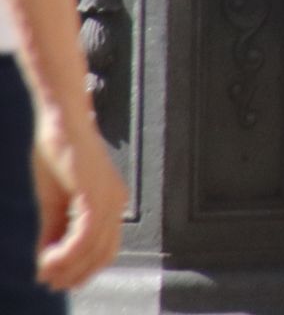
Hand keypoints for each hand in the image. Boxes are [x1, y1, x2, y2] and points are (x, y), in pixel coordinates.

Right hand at [32, 113, 124, 291]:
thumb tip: (47, 261)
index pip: (106, 248)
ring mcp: (109, 197)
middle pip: (104, 254)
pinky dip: (68, 252)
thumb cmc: (58, 154)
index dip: (84, 269)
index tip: (59, 281)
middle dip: (77, 273)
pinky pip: (87, 235)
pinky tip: (48, 257)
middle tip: (51, 283)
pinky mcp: (96, 193)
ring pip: (95, 248)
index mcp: (111, 203)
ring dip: (69, 266)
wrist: (61, 121)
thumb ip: (54, 230)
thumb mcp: (54, 201)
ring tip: (45, 272)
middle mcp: (116, 202)